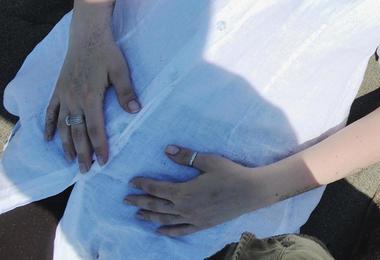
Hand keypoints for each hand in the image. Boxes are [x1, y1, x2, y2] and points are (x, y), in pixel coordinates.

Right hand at [43, 8, 139, 170]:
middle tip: (86, 171)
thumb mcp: (120, 70)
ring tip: (71, 160)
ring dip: (66, 144)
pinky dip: (48, 126)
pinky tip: (48, 139)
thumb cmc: (106, 51)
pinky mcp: (58, 90)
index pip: (95, 128)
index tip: (103, 162)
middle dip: (83, 153)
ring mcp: (63, 96)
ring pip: (63, 126)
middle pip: (77, 132)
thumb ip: (126, 92)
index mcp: (91, 97)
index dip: (100, 146)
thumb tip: (135, 111)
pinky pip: (50, 112)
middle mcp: (74, 100)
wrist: (86, 35)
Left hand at [127, 146, 272, 236]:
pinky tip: (158, 230)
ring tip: (137, 214)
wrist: (250, 192)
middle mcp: (184, 207)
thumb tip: (167, 150)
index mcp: (183, 191)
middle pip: (156, 205)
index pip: (157, 188)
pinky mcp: (201, 224)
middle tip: (126, 199)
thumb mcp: (209, 161)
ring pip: (164, 219)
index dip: (143, 184)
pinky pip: (179, 230)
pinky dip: (167, 231)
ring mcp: (192, 218)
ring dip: (149, 216)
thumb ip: (187, 157)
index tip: (132, 181)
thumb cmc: (231, 174)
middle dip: (140, 201)